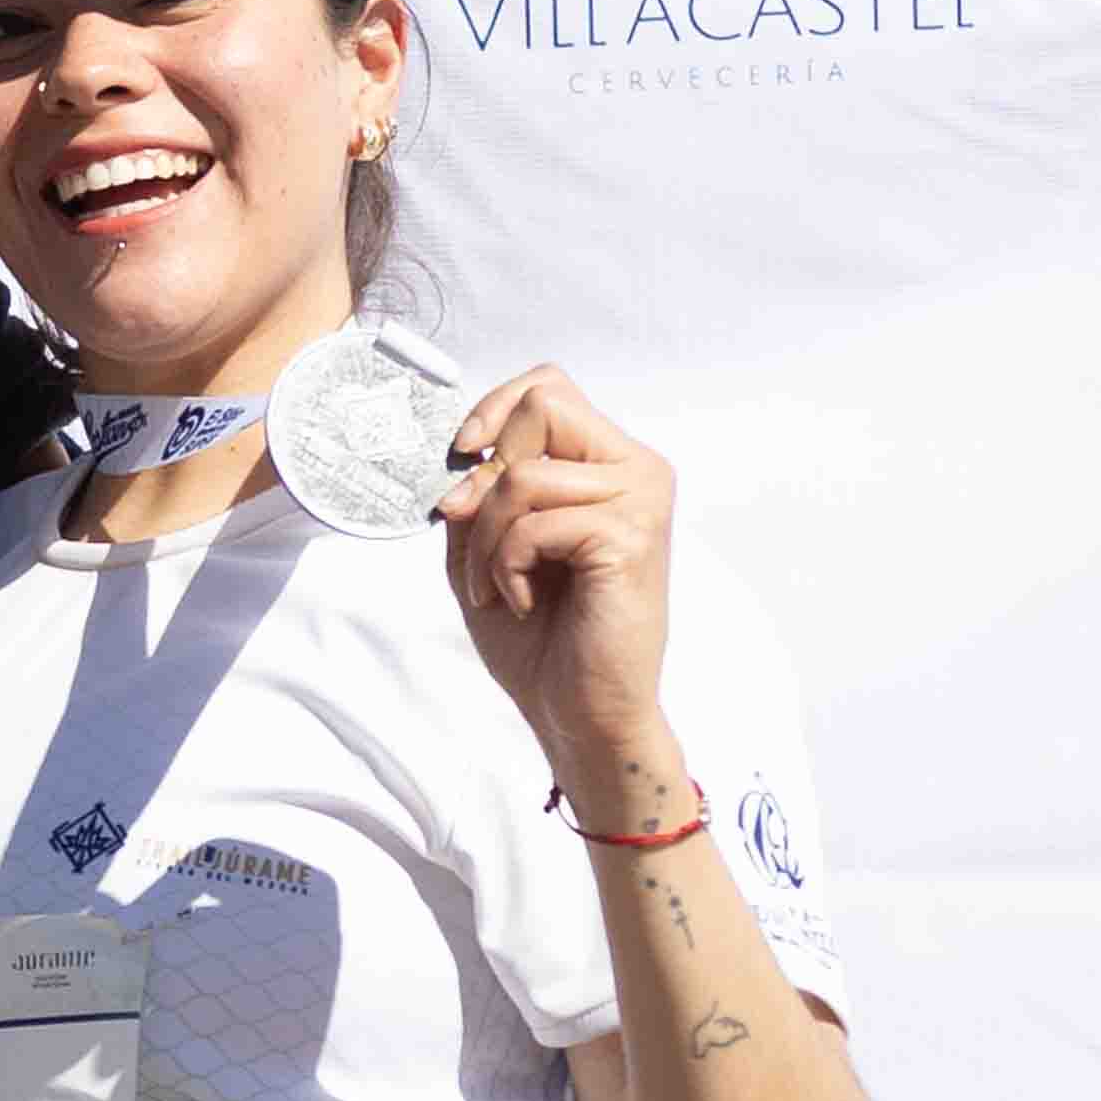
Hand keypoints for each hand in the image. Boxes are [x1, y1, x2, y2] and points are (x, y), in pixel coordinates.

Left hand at [441, 360, 682, 803]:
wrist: (580, 712)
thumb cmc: (540, 637)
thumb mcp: (486, 547)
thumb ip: (477, 489)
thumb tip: (461, 451)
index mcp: (609, 463)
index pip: (548, 388)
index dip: (493, 410)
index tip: (459, 456)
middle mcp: (637, 469)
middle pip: (541, 407)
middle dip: (484, 477)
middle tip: (471, 535)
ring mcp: (641, 499)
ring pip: (525, 474)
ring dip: (486, 538)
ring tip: (494, 587)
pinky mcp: (631, 537)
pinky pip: (534, 523)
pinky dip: (506, 566)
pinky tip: (522, 601)